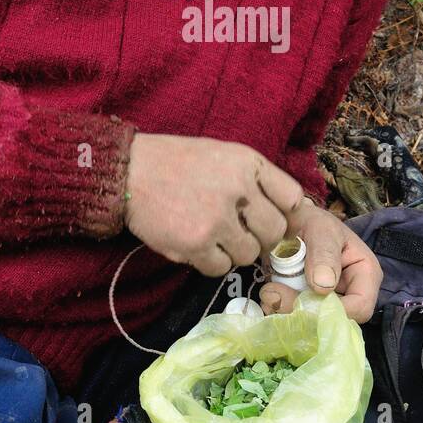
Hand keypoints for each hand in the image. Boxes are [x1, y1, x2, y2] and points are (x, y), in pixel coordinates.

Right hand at [124, 133, 303, 275]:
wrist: (130, 171)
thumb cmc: (179, 163)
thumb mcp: (225, 155)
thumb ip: (257, 179)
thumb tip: (291, 213)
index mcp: (248, 163)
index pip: (292, 198)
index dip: (285, 213)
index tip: (271, 218)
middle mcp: (237, 189)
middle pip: (275, 232)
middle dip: (260, 237)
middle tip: (240, 232)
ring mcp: (216, 219)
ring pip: (248, 254)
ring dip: (234, 251)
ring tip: (214, 236)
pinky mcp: (195, 244)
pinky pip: (221, 268)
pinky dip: (211, 262)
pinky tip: (197, 244)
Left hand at [259, 200, 381, 324]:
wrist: (288, 223)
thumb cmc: (311, 220)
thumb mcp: (320, 228)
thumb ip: (323, 253)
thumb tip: (324, 286)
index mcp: (365, 273)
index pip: (360, 307)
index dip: (333, 311)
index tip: (301, 300)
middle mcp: (351, 293)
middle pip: (335, 320)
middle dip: (303, 312)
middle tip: (272, 294)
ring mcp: (329, 302)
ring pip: (313, 324)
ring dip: (286, 313)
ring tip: (267, 292)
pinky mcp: (309, 307)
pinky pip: (297, 321)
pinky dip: (279, 312)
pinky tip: (267, 297)